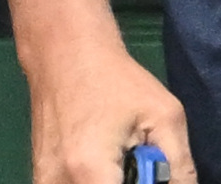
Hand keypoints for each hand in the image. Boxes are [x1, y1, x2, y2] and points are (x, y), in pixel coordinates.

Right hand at [23, 30, 192, 183]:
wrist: (62, 50)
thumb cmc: (114, 78)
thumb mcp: (165, 117)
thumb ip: (181, 169)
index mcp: (90, 172)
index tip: (155, 176)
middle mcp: (57, 181)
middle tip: (141, 168)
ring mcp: (43, 179)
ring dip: (112, 182)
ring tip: (123, 165)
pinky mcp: (40, 174)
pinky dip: (93, 180)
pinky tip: (106, 167)